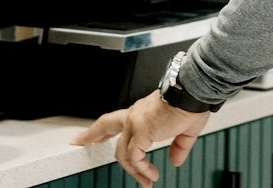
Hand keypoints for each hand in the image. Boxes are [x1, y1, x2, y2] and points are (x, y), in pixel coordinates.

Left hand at [72, 90, 210, 186]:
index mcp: (144, 111)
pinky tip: (151, 174)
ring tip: (146, 182)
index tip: (98, 134)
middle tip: (79, 141)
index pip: (120, 119)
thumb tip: (175, 160)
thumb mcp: (185, 128)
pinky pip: (135, 157)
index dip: (107, 128)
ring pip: (121, 151)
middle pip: (106, 124)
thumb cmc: (191, 103)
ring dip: (133, 170)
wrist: (193, 94)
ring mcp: (135, 122)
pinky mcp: (140, 131)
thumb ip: (178, 145)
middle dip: (91, 134)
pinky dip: (142, 169)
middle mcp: (135, 114)